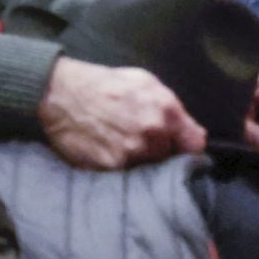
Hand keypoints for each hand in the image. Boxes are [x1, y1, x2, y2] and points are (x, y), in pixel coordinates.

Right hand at [38, 57, 206, 169]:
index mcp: (165, 110)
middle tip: (144, 142)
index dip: (189, 148)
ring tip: (125, 146)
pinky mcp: (110, 169)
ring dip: (142, 162)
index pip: (195, 145)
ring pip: (148, 169)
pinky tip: (110, 151)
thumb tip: (195, 135)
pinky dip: (122, 169)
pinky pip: (125, 176)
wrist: (62, 94)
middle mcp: (152, 134)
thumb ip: (173, 109)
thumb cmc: (105, 85)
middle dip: (162, 153)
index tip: (181, 149)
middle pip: (170, 159)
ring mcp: (130, 154)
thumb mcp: (146, 83)